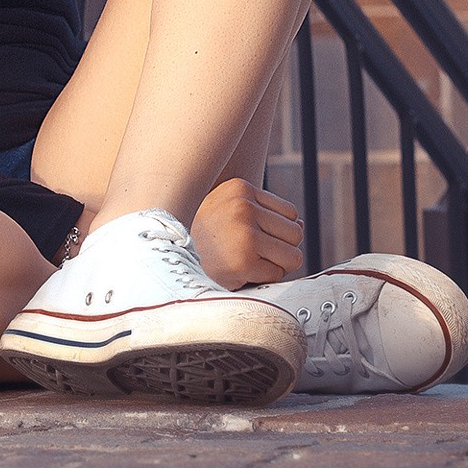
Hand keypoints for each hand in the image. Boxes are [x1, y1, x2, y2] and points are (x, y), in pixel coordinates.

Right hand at [189, 178, 304, 288]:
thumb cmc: (203, 237)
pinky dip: (262, 279)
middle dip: (280, 249)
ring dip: (275, 265)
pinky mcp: (244, 261)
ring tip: (248, 263)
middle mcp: (242, 207)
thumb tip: (300, 225)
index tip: (254, 237)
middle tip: (252, 254)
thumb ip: (264, 215)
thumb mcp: (229, 212)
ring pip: (293, 256)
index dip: (277, 231)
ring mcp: (243, 234)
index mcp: (239, 189)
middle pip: (296, 233)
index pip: (290, 213)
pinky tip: (239, 273)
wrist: (168, 259)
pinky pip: (277, 274)